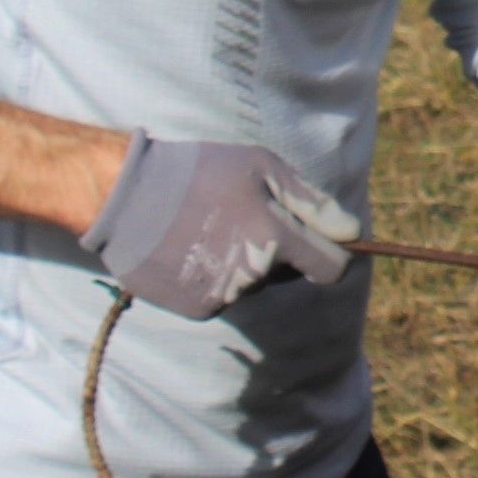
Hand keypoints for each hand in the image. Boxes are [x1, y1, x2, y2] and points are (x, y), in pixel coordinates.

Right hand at [78, 133, 360, 319]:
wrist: (124, 197)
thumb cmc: (199, 171)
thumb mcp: (262, 168)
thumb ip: (312, 203)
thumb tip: (353, 233)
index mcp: (275, 239)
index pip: (331, 268)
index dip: (331, 253)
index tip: (319, 239)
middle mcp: (253, 276)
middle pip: (290, 274)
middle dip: (282, 252)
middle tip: (246, 217)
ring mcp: (224, 296)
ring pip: (256, 285)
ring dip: (248, 263)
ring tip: (211, 228)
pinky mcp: (197, 310)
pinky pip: (226, 295)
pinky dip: (218, 277)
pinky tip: (192, 248)